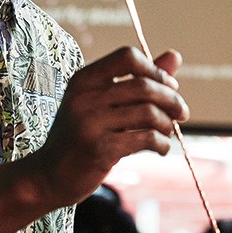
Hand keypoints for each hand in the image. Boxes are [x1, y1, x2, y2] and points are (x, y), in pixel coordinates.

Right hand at [31, 45, 187, 207]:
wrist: (49, 176)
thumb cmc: (81, 136)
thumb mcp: (103, 103)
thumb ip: (139, 79)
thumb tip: (176, 56)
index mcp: (83, 79)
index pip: (127, 56)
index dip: (154, 69)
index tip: (168, 86)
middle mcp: (84, 97)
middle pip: (144, 86)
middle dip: (171, 99)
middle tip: (182, 113)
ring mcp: (90, 123)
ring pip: (148, 113)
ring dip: (167, 124)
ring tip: (166, 133)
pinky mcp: (100, 149)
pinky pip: (145, 139)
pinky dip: (161, 143)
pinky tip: (161, 148)